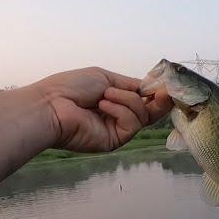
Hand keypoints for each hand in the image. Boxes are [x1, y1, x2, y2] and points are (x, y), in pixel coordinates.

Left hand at [32, 67, 171, 152]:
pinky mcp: (114, 141)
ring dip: (127, 100)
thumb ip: (130, 85)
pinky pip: (131, 124)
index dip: (156, 92)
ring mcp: (116, 130)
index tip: (167, 84)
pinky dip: (120, 111)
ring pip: (142, 115)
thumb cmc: (71, 87)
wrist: (51, 105)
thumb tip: (152, 88)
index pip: (143, 99)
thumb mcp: (105, 77)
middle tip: (166, 92)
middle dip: (159, 101)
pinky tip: (103, 105)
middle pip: (150, 112)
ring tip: (105, 95)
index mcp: (114, 100)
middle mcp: (117, 117)